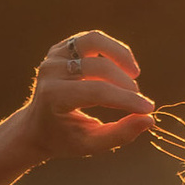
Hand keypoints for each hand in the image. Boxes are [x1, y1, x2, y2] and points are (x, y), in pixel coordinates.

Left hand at [25, 28, 154, 159]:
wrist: (35, 126)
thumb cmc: (65, 138)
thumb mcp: (90, 144)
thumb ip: (119, 134)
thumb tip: (149, 119)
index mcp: (54, 97)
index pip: (97, 92)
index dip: (126, 99)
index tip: (148, 108)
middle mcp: (50, 72)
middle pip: (99, 67)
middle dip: (125, 84)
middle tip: (138, 100)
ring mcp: (53, 56)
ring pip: (94, 41)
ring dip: (120, 55)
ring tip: (134, 74)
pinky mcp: (60, 48)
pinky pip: (91, 40)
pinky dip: (112, 50)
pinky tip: (123, 68)